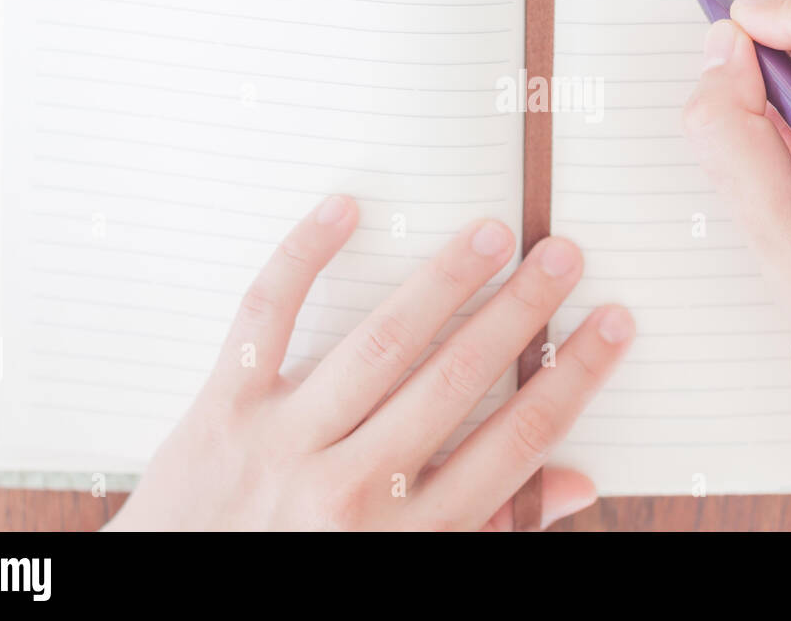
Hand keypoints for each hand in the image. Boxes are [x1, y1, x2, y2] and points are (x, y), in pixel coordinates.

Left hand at [106, 199, 633, 530]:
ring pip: (379, 345)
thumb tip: (577, 482)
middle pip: (455, 383)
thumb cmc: (313, 574)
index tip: (611, 325)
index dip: (571, 379)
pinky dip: (303, 256)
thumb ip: (491, 528)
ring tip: (492, 233)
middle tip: (563, 255)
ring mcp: (282, 445)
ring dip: (444, 282)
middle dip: (520, 313)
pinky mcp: (223, 409)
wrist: (179, 599)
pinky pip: (265, 318)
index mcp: (407, 540)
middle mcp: (351, 492)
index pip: (514, 445)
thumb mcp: (406, 572)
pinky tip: (346, 209)